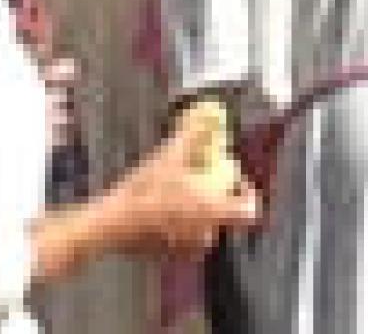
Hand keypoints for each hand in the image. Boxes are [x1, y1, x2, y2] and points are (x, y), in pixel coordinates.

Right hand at [103, 111, 260, 257]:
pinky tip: (169, 207)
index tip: (237, 179)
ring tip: (184, 189)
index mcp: (214, 211)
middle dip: (219, 195)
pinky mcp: (176, 255)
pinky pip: (191, 236)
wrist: (118, 222)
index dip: (248, 193)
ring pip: (208, 225)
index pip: (250, 210)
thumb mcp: (171, 156)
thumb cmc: (148, 189)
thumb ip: (194, 135)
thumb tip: (212, 113)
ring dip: (202, 208)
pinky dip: (186, 222)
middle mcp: (209, 233)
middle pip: (227, 214)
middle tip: (204, 176)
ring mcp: (192, 248)